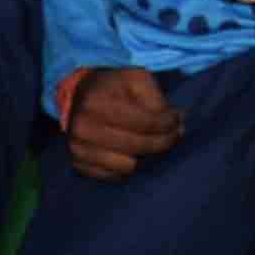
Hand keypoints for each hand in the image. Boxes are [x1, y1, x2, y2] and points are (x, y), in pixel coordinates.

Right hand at [62, 64, 181, 179]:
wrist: (77, 95)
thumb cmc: (112, 86)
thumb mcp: (135, 78)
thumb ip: (156, 98)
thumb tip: (177, 125)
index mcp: (97, 103)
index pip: (145, 123)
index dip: (168, 124)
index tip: (176, 119)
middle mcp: (83, 128)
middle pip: (138, 147)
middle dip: (163, 142)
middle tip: (172, 134)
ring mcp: (78, 149)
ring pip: (127, 167)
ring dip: (144, 157)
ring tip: (149, 142)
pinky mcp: (78, 164)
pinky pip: (112, 176)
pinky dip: (126, 167)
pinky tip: (131, 152)